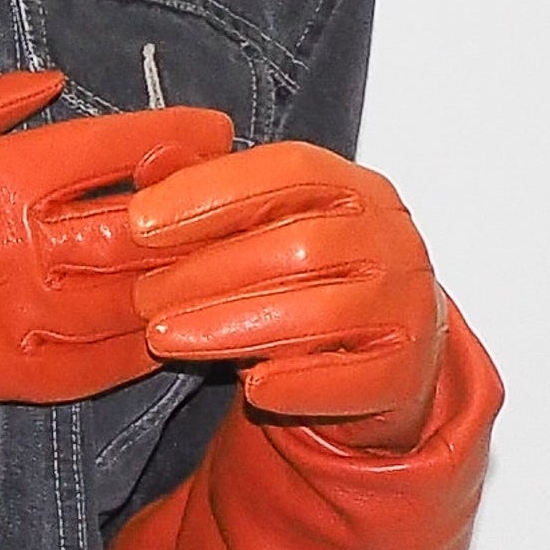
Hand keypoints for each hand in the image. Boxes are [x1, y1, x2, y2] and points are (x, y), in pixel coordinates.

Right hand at [0, 70, 237, 429]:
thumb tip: (50, 85)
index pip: (114, 154)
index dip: (174, 135)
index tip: (212, 124)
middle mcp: (18, 259)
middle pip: (147, 232)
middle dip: (203, 204)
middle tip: (238, 184)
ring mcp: (16, 329)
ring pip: (136, 304)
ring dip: (187, 277)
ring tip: (222, 252)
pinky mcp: (1, 382)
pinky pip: (99, 368)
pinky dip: (145, 343)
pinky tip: (168, 323)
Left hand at [127, 140, 444, 451]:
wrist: (379, 352)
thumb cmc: (305, 275)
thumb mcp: (258, 224)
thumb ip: (208, 189)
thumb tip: (148, 162)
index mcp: (352, 186)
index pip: (286, 172)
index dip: (209, 192)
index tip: (141, 221)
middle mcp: (389, 237)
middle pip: (298, 247)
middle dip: (207, 272)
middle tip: (144, 295)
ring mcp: (406, 303)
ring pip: (320, 314)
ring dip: (232, 327)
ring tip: (166, 337)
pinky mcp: (409, 370)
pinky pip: (354, 379)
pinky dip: (297, 383)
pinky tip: (250, 387)